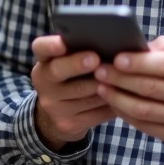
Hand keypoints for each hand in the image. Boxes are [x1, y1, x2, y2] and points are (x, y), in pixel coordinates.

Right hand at [30, 35, 116, 150]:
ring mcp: (54, 107)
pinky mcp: (68, 124)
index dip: (50, 45)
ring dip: (105, 84)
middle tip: (95, 59)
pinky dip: (111, 104)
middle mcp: (44, 84)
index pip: (41, 48)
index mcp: (44, 62)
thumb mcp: (68, 63)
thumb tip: (108, 41)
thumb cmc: (73, 78)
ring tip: (120, 75)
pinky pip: (95, 112)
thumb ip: (80, 51)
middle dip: (77, 64)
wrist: (60, 114)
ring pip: (84, 94)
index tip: (62, 43)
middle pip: (59, 71)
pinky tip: (122, 96)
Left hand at [92, 37, 163, 147]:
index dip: (136, 62)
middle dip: (119, 79)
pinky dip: (127, 115)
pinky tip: (115, 103)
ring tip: (101, 87)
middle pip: (148, 88)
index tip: (115, 58)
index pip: (162, 65)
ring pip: (143, 110)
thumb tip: (137, 46)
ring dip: (117, 99)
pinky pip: (146, 126)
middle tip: (99, 71)